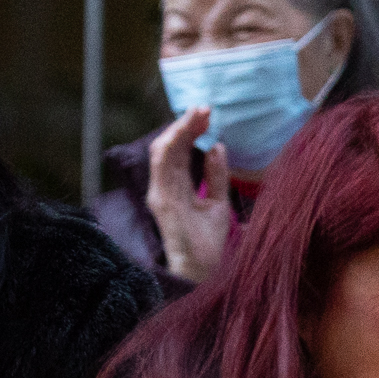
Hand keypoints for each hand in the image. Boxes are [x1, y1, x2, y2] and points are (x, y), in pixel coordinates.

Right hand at [143, 107, 233, 282]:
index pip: (178, 151)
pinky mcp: (161, 200)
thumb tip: (217, 146)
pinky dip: (171, 144)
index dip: (190, 130)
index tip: (207, 114)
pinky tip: (184, 130)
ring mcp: (160, 193)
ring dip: (179, 129)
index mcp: (176, 187)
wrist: (203, 270)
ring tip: (197, 114)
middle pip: (169, 147)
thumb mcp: (218, 202)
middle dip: (185, 124)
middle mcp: (164, 187)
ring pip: (162, 150)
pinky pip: (161, 165)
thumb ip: (216, 175)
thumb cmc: (208, 243)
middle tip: (204, 107)